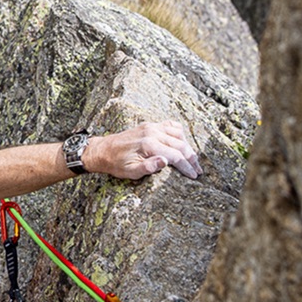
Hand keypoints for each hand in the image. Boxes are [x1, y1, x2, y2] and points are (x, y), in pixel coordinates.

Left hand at [86, 122, 201, 180]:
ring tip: (193, 160)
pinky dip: (179, 133)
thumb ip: (148, 167)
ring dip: (188, 147)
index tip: (194, 176)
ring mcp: (151, 126)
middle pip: (180, 145)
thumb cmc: (116, 163)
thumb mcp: (130, 171)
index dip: (186, 167)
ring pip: (178, 134)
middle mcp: (152, 132)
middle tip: (198, 171)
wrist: (103, 150)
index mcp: (148, 144)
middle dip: (191, 159)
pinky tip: (183, 142)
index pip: (175, 156)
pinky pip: (170, 125)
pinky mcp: (150, 125)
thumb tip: (165, 161)